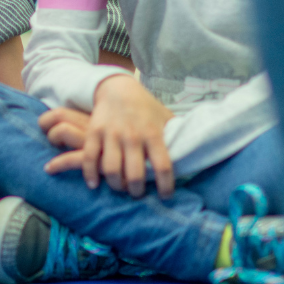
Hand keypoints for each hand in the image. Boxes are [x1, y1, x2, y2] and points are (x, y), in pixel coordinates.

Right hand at [44, 74, 174, 198]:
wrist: (118, 87)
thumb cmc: (145, 108)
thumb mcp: (165, 118)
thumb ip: (176, 137)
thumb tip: (193, 157)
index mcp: (153, 133)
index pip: (163, 167)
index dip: (166, 186)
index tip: (165, 195)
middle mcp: (132, 135)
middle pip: (134, 174)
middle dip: (136, 191)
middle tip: (137, 193)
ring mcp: (112, 133)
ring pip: (111, 170)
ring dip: (116, 185)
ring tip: (120, 187)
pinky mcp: (94, 131)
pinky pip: (90, 158)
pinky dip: (90, 174)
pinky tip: (94, 183)